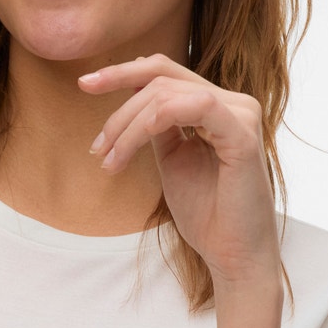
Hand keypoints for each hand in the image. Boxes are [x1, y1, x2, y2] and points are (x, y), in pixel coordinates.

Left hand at [79, 54, 281, 288]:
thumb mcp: (172, 158)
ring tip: (110, 160)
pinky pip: (194, 106)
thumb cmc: (207, 213)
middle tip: (96, 146)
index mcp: (216, 106)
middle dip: (118, 106)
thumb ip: (157, 125)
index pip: (165, 72)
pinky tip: (132, 146)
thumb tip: (133, 93)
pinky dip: (153, 122)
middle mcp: (233, 103)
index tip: (84, 84)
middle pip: (162, 77)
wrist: (232, 255)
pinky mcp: (243, 134)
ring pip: (168, 94)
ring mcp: (241, 114)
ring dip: (128, 126)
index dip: (122, 73)